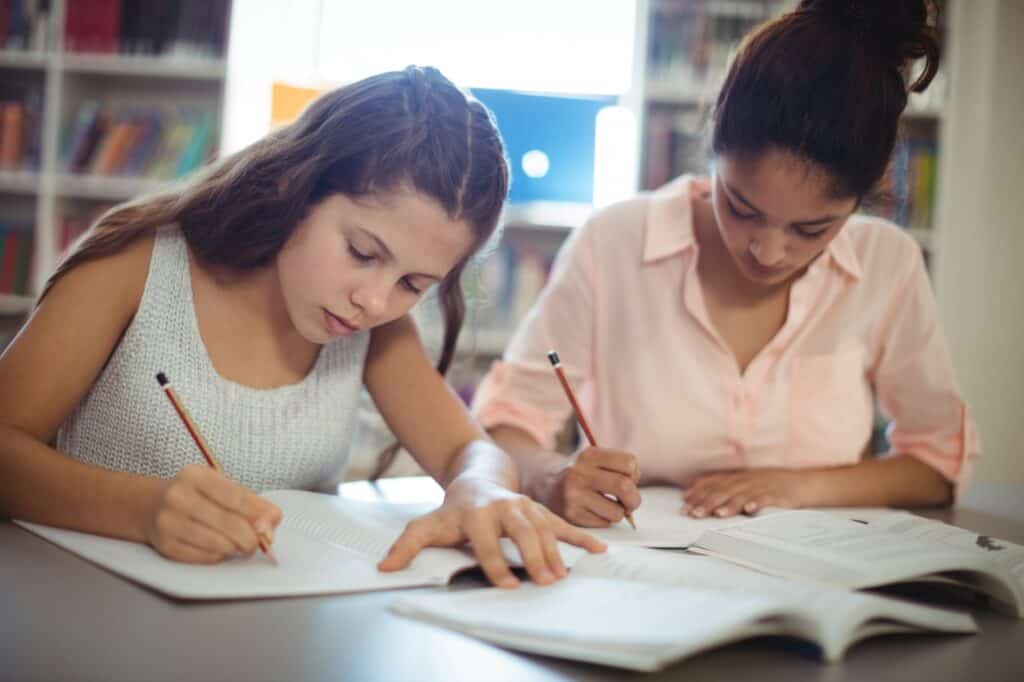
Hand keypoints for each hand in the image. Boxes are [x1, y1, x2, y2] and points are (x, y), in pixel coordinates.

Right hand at [143, 464, 281, 562]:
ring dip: (236, 548)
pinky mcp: (165, 545)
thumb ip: (249, 501)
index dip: (256, 513)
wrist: (147, 506)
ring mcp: (169, 522)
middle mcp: (179, 497)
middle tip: (259, 542)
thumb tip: (273, 519)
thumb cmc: (193, 495)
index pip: (234, 496)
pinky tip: (221, 548)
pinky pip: (204, 557)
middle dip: (251, 537)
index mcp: (195, 476)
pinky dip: (219, 555)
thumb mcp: (218, 486)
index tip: (271, 524)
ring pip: (217, 543)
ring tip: (240, 544)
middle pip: (227, 523)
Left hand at [378, 477, 605, 587]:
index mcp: (476, 513)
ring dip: (556, 552)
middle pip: (521, 531)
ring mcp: (524, 506)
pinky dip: (582, 536)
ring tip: (563, 577)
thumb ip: (407, 545)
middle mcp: (504, 506)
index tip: (506, 586)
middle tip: (544, 581)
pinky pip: (562, 523)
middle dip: (534, 555)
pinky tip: (599, 550)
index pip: (485, 540)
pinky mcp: (539, 509)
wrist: (476, 478)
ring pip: (544, 527)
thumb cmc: (451, 511)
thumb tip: (384, 567)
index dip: (495, 562)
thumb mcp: (427, 524)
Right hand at [541, 446, 640, 526]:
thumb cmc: (581, 472)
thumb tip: (634, 500)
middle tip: (631, 503)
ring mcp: (573, 495)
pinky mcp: (571, 515)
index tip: (628, 479)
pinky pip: (604, 523)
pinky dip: (605, 519)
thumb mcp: (595, 460)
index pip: (629, 463)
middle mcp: (579, 473)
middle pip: (624, 487)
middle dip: (634, 499)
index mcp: (589, 455)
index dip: (635, 474)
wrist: (546, 483)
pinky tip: (595, 511)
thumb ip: (618, 470)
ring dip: (620, 512)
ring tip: (610, 506)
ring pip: (617, 511)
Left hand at [682, 469, 807, 517]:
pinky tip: (750, 510)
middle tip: (694, 514)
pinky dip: (758, 503)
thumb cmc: (770, 484)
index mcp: (737, 478)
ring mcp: (762, 487)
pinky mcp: (778, 495)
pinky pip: (766, 499)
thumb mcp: (744, 481)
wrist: (803, 483)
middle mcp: (747, 481)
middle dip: (707, 503)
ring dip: (729, 505)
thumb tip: (693, 488)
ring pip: (742, 496)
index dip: (698, 495)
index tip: (684, 506)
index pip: (713, 485)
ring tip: (718, 514)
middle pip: (724, 491)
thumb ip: (721, 485)